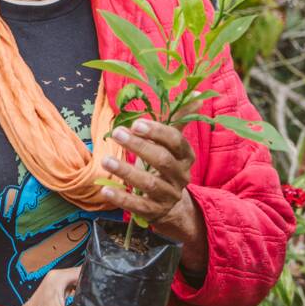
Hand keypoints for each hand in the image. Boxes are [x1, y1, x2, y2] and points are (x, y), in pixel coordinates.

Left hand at [101, 118, 207, 270]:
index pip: (176, 141)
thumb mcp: (174, 144)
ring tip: (105, 160)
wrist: (173, 205)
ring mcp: (168, 195)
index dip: (157, 132)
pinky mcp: (154, 211)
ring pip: (149, 183)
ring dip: (126, 171)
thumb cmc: (167, 164)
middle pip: (162, 160)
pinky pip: (138, 205)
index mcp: (186, 156)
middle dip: (139, 146)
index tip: (136, 123)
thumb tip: (199, 94)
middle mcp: (180, 176)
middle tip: (117, 133)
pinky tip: (105, 189)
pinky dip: (121, 198)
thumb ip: (181, 118)